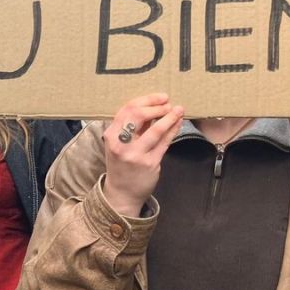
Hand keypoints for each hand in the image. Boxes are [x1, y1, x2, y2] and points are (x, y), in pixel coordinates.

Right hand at [102, 94, 183, 216]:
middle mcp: (120, 143)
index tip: (160, 97)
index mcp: (111, 135)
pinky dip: (173, 130)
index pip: (127, 109)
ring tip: (179, 110)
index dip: (146, 100)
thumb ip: (132, 127)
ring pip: (155, 129)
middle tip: (168, 104)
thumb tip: (152, 107)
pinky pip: (164, 143)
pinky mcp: (150, 163)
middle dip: (157, 107)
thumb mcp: (119, 143)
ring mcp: (135, 154)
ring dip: (170, 117)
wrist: (122, 192)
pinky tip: (178, 123)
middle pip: (139, 115)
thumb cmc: (121, 164)